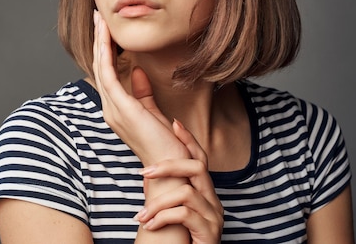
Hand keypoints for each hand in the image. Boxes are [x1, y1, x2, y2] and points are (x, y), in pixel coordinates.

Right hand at [92, 11, 188, 165]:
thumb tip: (137, 71)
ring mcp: (113, 108)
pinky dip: (105, 53)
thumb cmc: (166, 145)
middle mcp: (110, 108)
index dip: (105, 50)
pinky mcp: (121, 107)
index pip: (107, 73)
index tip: (106, 30)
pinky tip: (106, 37)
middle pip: (100, 67)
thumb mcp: (154, 113)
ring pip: (100, 67)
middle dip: (99, 40)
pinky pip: (108, 74)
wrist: (172, 169)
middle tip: (98, 16)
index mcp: (117, 109)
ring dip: (99, 42)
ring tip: (100, 20)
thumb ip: (143, 93)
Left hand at [135, 120, 223, 243]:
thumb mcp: (172, 211)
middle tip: (144, 172)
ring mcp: (214, 218)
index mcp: (205, 194)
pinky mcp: (209, 233)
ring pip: (186, 193)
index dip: (189, 140)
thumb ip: (167, 192)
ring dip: (158, 203)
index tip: (174, 123)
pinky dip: (163, 218)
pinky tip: (151, 225)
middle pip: (197, 168)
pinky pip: (184, 214)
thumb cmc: (179, 239)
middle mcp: (213, 202)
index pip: (200, 159)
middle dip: (169, 165)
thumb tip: (147, 172)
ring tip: (141, 216)